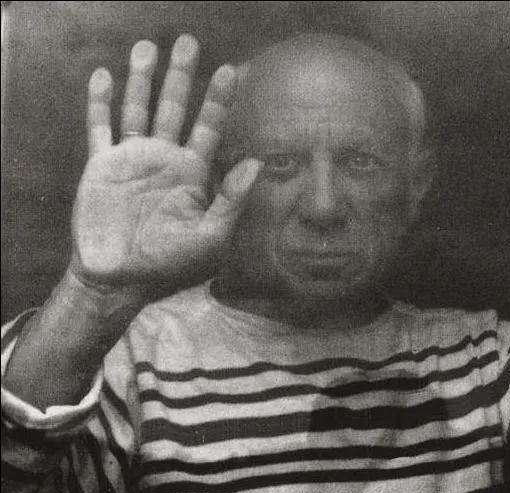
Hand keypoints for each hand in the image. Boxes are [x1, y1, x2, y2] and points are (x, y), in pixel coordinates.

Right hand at [70, 35, 260, 299]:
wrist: (122, 281)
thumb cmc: (171, 265)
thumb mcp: (211, 236)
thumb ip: (232, 199)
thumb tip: (258, 163)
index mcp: (193, 174)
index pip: (210, 128)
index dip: (220, 100)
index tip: (233, 69)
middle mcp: (164, 161)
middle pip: (175, 107)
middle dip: (182, 76)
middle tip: (189, 42)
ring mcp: (132, 160)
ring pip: (138, 108)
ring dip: (143, 79)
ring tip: (149, 47)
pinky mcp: (101, 166)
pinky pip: (100, 127)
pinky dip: (100, 102)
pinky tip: (103, 75)